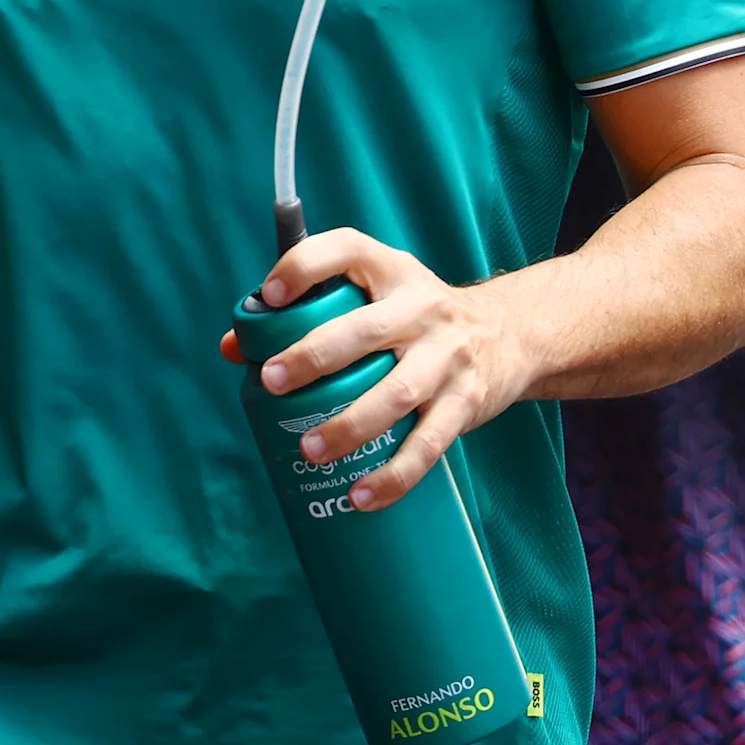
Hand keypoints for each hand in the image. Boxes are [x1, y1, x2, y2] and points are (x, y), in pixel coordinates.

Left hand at [214, 227, 531, 509]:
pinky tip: (361, 495)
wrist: (512, 335)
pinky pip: (429, 444)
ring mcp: (447, 355)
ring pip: (397, 392)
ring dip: (351, 424)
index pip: (345, 249)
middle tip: (271, 382)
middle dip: (314, 356)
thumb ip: (307, 316)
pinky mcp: (466, 401)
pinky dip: (395, 474)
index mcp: (390, 271)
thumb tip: (231, 349)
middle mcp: (421, 307)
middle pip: (365, 330)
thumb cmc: (416, 318)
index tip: (268, 297)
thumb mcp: (373, 298)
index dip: (304, 268)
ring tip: (310, 451)